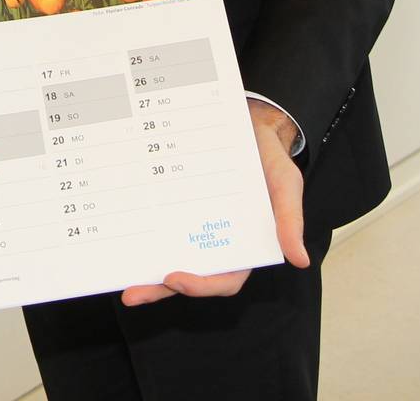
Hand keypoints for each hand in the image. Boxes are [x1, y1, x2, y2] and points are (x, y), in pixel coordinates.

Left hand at [120, 101, 308, 305]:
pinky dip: (143, 236)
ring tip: (121, 280)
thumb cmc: (270, 160)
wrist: (250, 125)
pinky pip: (160, 225)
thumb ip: (289, 221)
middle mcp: (216, 240)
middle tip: (133, 294)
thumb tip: (299, 259)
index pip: (225, 278)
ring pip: (170, 256)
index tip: (175, 278)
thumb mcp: (285, 185)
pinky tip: (121, 237)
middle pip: (189, 275)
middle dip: (160, 289)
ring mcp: (194, 225)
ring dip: (146, 273)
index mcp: (244, 244)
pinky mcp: (178, 207)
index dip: (201, 285)